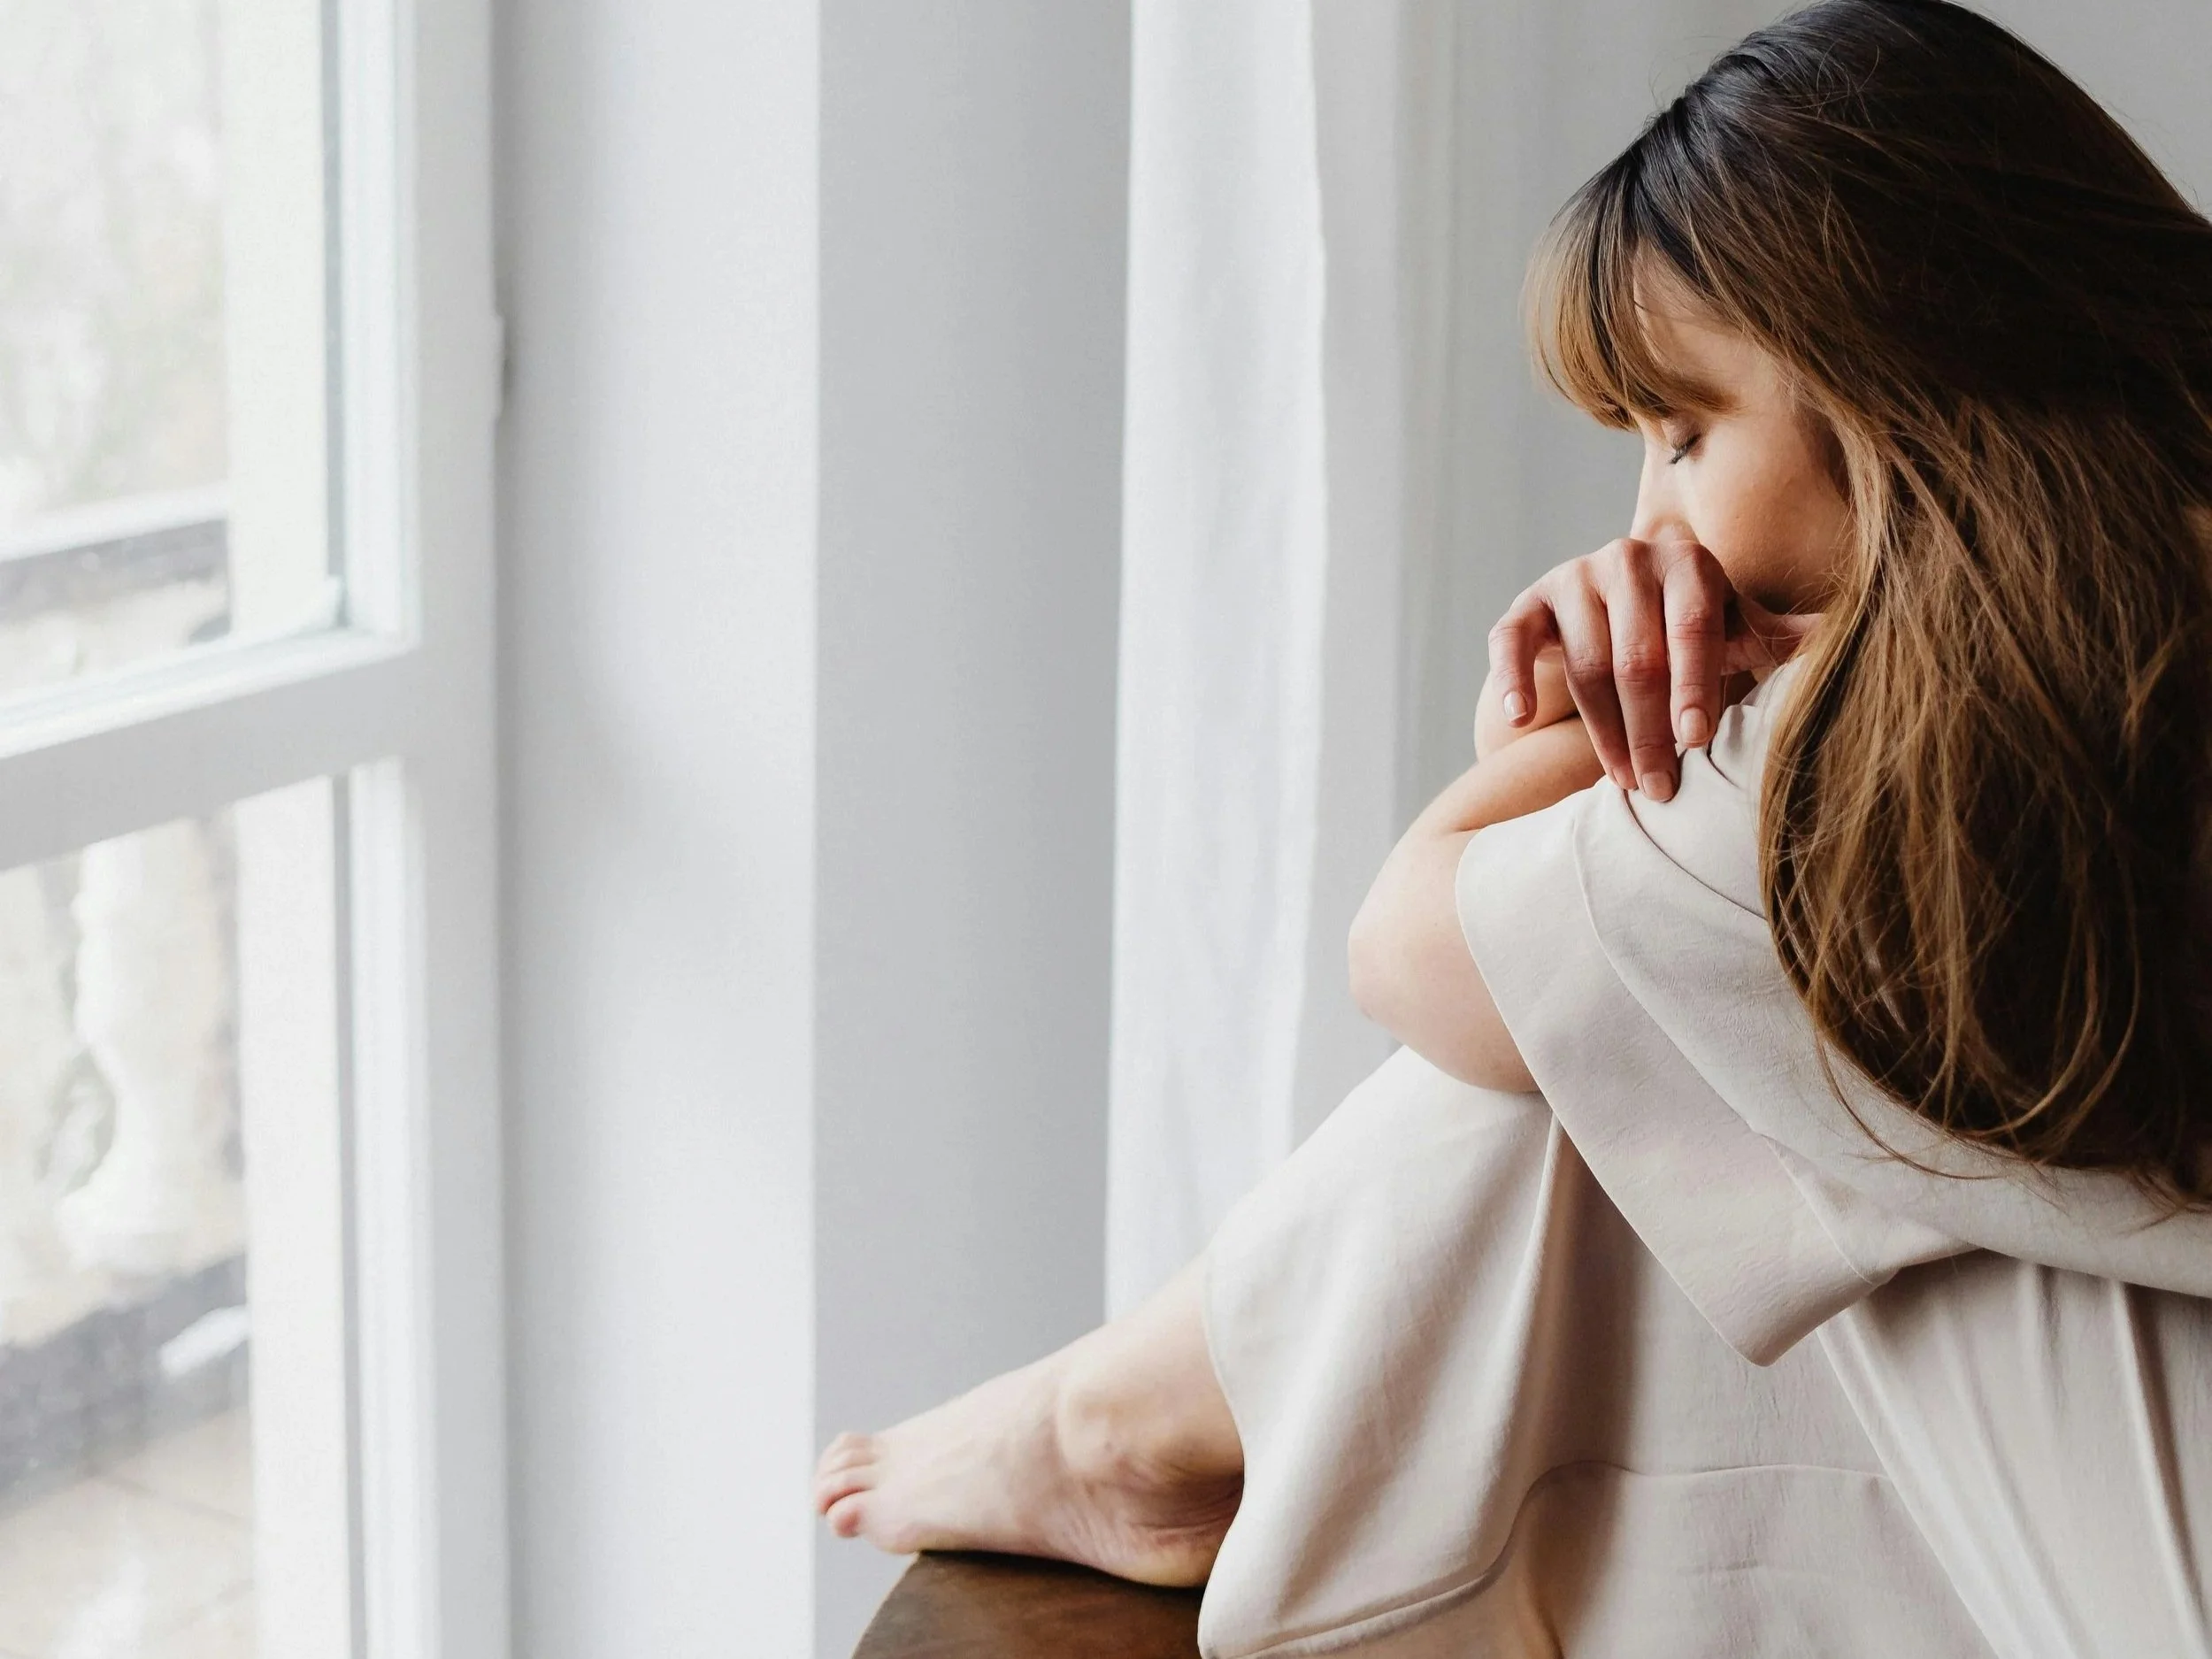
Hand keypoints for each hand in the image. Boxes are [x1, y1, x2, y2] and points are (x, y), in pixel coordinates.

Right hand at [1486, 537, 1821, 799]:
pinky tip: (1518, 720)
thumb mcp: (1735, 631)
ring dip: (1603, 731)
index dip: (1694, 685)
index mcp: (1687, 562)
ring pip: (1584, 664)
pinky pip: (1512, 643)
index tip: (1697, 741)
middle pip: (1636, 655)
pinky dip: (1512, 681)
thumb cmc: (1689, 631)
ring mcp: (1572, 579)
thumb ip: (1782, 638)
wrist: (1614, 611)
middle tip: (1660, 787)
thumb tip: (1850, 638)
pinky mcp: (1527, 606)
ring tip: (1623, 782)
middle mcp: (1626, 559)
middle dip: (1650, 728)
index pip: (1692, 627)